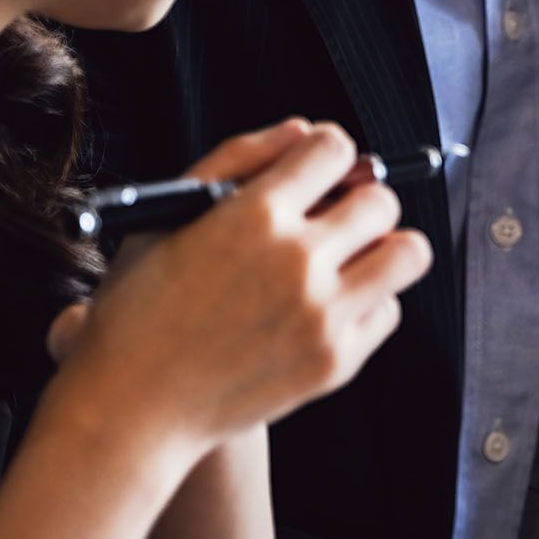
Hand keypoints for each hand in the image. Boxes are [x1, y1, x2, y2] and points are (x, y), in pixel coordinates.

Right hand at [47, 119, 433, 461]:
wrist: (131, 408)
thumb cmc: (141, 307)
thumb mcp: (167, 215)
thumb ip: (239, 158)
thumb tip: (305, 130)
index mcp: (253, 216)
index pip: (334, 148)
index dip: (325, 154)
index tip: (316, 172)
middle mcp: (297, 261)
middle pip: (381, 200)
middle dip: (358, 200)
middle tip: (331, 220)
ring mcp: (322, 315)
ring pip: (407, 253)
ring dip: (382, 247)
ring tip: (346, 260)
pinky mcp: (336, 361)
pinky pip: (389, 311)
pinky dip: (366, 305)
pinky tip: (325, 309)